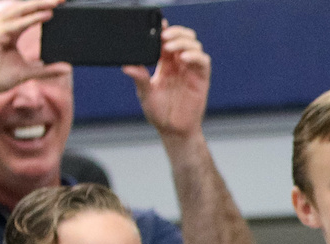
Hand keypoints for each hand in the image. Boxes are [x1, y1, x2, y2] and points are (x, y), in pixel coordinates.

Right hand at [0, 0, 66, 103]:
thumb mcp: (29, 73)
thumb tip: (67, 68)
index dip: (43, 9)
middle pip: (25, 10)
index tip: (61, 6)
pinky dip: (31, 19)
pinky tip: (45, 15)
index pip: (29, 16)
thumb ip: (47, 70)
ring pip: (21, 12)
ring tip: (55, 3)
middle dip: (43, 3)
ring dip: (38, 6)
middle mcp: (4, 27)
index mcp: (11, 32)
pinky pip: (17, 24)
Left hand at [126, 22, 210, 142]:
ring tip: (170, 47)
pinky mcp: (201, 80)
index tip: (157, 26)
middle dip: (176, 33)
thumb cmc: (159, 113)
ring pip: (194, 46)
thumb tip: (126, 65)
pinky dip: (195, 56)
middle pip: (183, 38)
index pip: (166, 41)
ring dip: (183, 42)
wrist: (173, 131)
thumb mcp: (144, 93)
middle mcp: (179, 65)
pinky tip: (184, 58)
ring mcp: (191, 71)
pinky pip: (203, 62)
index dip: (164, 30)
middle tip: (163, 36)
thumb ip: (139, 77)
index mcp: (165, 64)